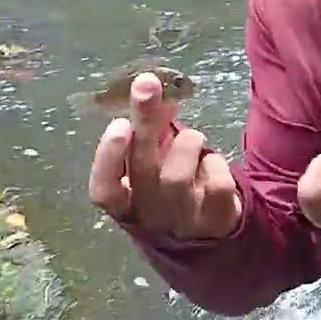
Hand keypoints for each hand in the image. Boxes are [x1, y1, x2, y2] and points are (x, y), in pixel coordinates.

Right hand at [87, 72, 241, 238]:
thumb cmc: (168, 190)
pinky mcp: (216, 222)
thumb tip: (151, 83)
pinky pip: (216, 185)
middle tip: (147, 83)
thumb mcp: (151, 162)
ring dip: (187, 143)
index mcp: (123, 203)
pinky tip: (212, 164)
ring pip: (178, 177)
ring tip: (193, 139)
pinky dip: (216, 164)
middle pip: (142, 169)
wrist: (207, 236)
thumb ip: (149, 128)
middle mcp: (148, 217)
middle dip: (145, 121)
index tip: (119, 123)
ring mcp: (182, 223)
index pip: (104, 189)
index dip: (107, 158)